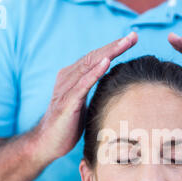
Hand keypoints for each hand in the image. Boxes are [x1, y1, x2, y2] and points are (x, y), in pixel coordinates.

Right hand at [32, 31, 137, 163]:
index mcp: (73, 77)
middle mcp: (68, 78)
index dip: (114, 48)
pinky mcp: (66, 102)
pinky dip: (94, 72)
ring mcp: (66, 89)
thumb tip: (114, 87)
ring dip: (109, 53)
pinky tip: (106, 62)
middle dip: (115, 46)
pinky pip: (82, 84)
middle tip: (133, 36)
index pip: (96, 57)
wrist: (47, 144)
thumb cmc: (67, 126)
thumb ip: (93, 91)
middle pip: (94, 56)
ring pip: (89, 65)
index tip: (132, 39)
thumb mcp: (84, 104)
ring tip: (125, 43)